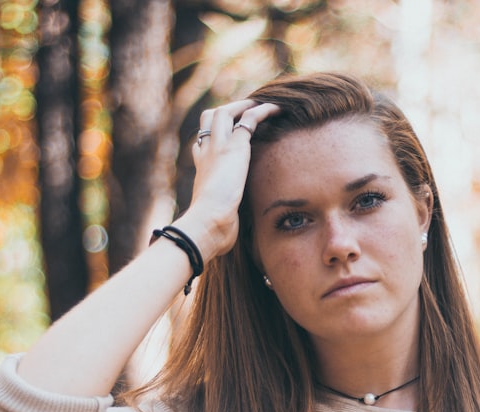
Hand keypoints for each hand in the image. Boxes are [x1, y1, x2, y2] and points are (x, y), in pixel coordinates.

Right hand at [182, 100, 279, 260]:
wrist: (207, 223)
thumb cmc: (211, 231)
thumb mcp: (218, 221)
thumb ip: (225, 220)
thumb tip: (230, 239)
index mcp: (202, 170)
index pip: (203, 145)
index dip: (214, 137)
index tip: (228, 136)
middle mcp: (207, 153)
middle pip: (210, 120)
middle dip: (227, 111)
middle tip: (245, 110)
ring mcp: (218, 147)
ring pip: (226, 112)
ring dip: (244, 105)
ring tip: (262, 103)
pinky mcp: (235, 146)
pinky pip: (249, 118)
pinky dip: (263, 110)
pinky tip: (277, 109)